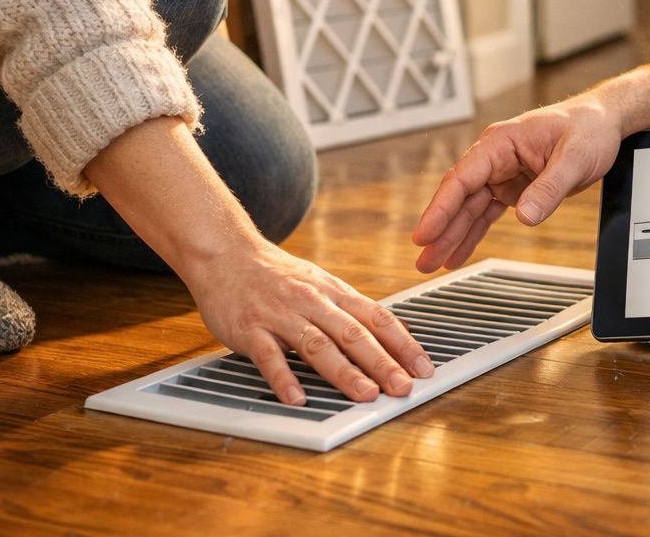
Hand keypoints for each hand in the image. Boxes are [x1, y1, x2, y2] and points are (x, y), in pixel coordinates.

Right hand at [85, 117, 431, 405]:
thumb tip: (395, 329)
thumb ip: (352, 308)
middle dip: (382, 362)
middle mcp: (313, 302)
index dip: (403, 344)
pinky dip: (284, 378)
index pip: (377, 318)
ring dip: (344, 372)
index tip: (423, 367)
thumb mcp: (321, 283)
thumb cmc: (277, 274)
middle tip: (403, 387)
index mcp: (334, 292)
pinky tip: (297, 397)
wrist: (226, 252)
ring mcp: (282, 315)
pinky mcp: (251, 329)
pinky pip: (270, 356)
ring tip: (365, 394)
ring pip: (318, 345)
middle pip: (354, 334)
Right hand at [411, 97, 623, 272]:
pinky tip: (458, 253)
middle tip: (422, 259)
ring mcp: (503, 173)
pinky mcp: (514, 187)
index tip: (424, 233)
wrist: (605, 122)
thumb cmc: (588, 127)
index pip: (462, 177)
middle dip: (440, 229)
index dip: (440, 208)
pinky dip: (473, 233)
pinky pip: (487, 213)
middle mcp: (496, 157)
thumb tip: (525, 217)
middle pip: (459, 197)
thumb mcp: (574, 157)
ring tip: (431, 263)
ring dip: (452, 236)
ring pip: (469, 208)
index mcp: (501, 142)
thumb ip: (549, 188)